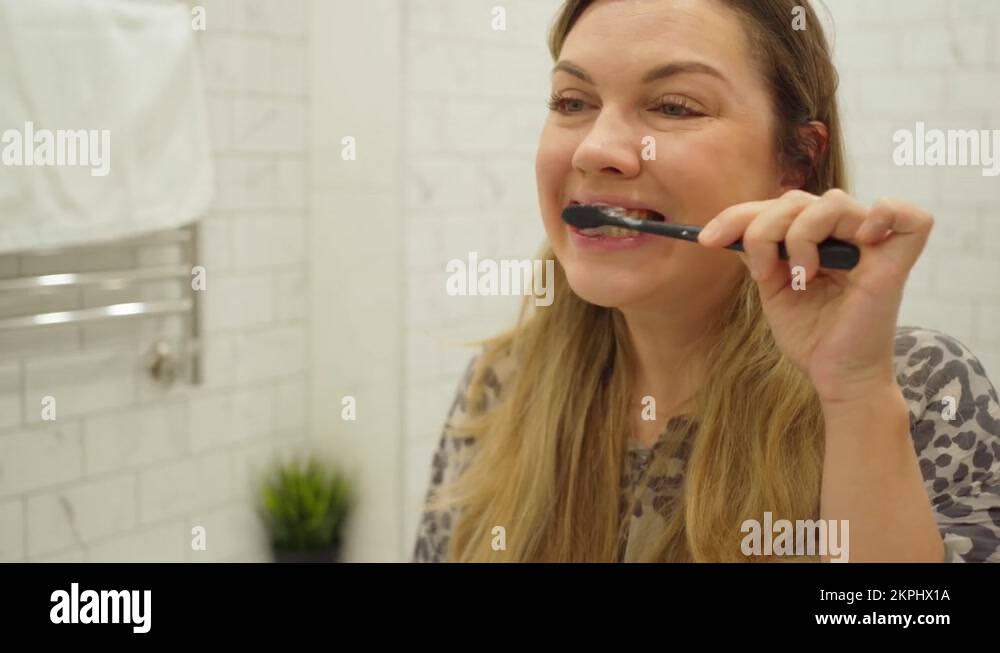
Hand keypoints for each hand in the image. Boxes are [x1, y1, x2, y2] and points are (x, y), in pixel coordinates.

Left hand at [697, 189, 933, 403]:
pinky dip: (885, 214)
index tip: (707, 239)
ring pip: (833, 201)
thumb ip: (760, 253)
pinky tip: (858, 239)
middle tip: (758, 271)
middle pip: (799, 199)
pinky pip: (908, 218)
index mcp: (819, 240)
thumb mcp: (774, 289)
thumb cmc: (812, 338)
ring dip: (800, 234)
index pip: (780, 205)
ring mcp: (872, 247)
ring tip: (800, 275)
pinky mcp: (895, 264)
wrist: (835, 378)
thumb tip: (732, 228)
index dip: (740, 214)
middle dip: (762, 226)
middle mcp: (846, 237)